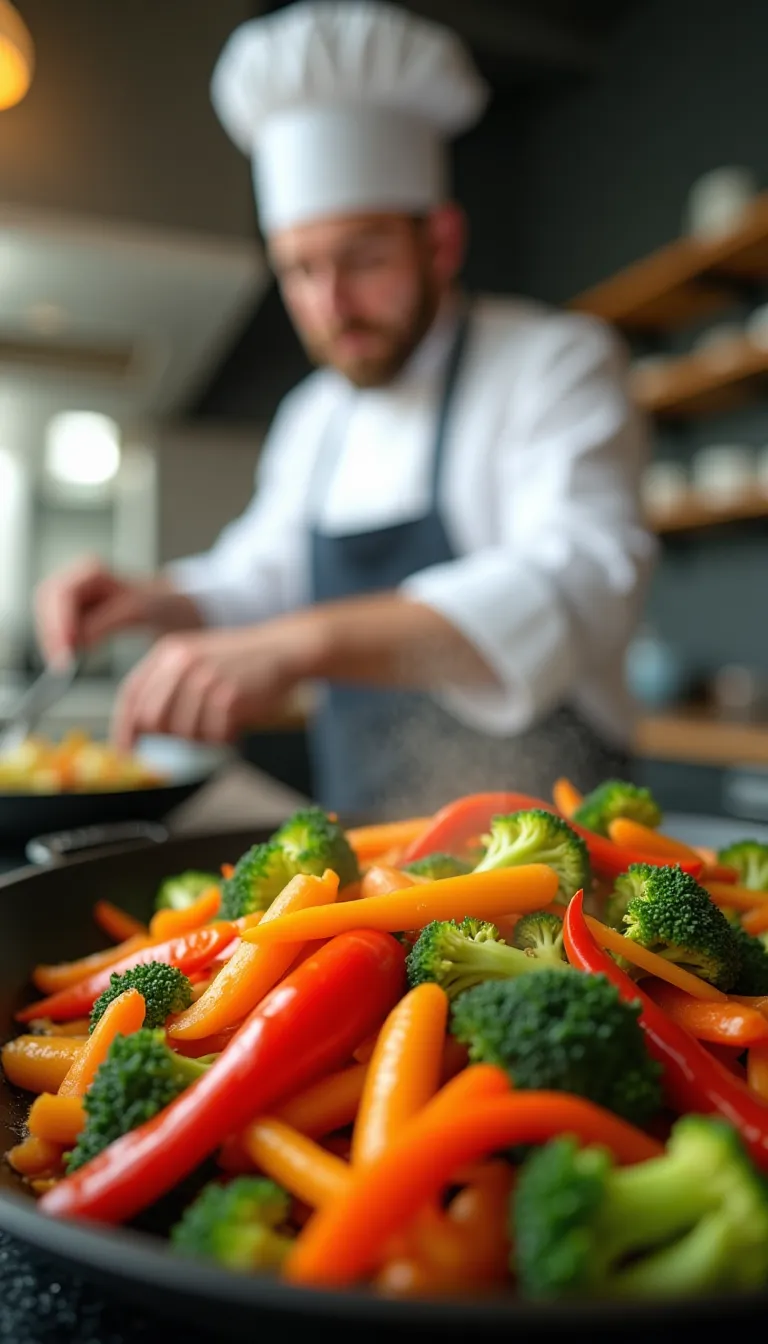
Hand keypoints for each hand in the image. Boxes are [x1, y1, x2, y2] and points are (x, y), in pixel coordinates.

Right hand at [34, 557, 203, 667]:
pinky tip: (72, 659)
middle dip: (52, 633)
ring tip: (66, 663)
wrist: (177, 608)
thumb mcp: (138, 609)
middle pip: (47, 604)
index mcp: (91, 571)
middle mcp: (79, 580)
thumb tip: (77, 640)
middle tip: (61, 663)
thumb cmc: (163, 602)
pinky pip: (61, 629)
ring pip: (50, 618)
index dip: (58, 622)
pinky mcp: (79, 616)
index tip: (65, 647)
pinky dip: (62, 644)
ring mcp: (77, 598)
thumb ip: (106, 621)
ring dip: (54, 640)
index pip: (60, 594)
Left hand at [110, 618, 320, 748]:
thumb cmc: (239, 661)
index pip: (131, 695)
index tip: (125, 751)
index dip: (124, 727)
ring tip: (221, 721)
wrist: (283, 649)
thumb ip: (165, 686)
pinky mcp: (229, 696)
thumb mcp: (195, 659)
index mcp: (168, 652)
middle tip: (195, 730)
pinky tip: (236, 722)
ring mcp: (206, 679)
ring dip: (202, 736)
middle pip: (153, 720)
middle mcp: (182, 663)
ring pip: (183, 733)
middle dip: (169, 735)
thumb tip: (139, 728)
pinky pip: (213, 736)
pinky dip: (224, 737)